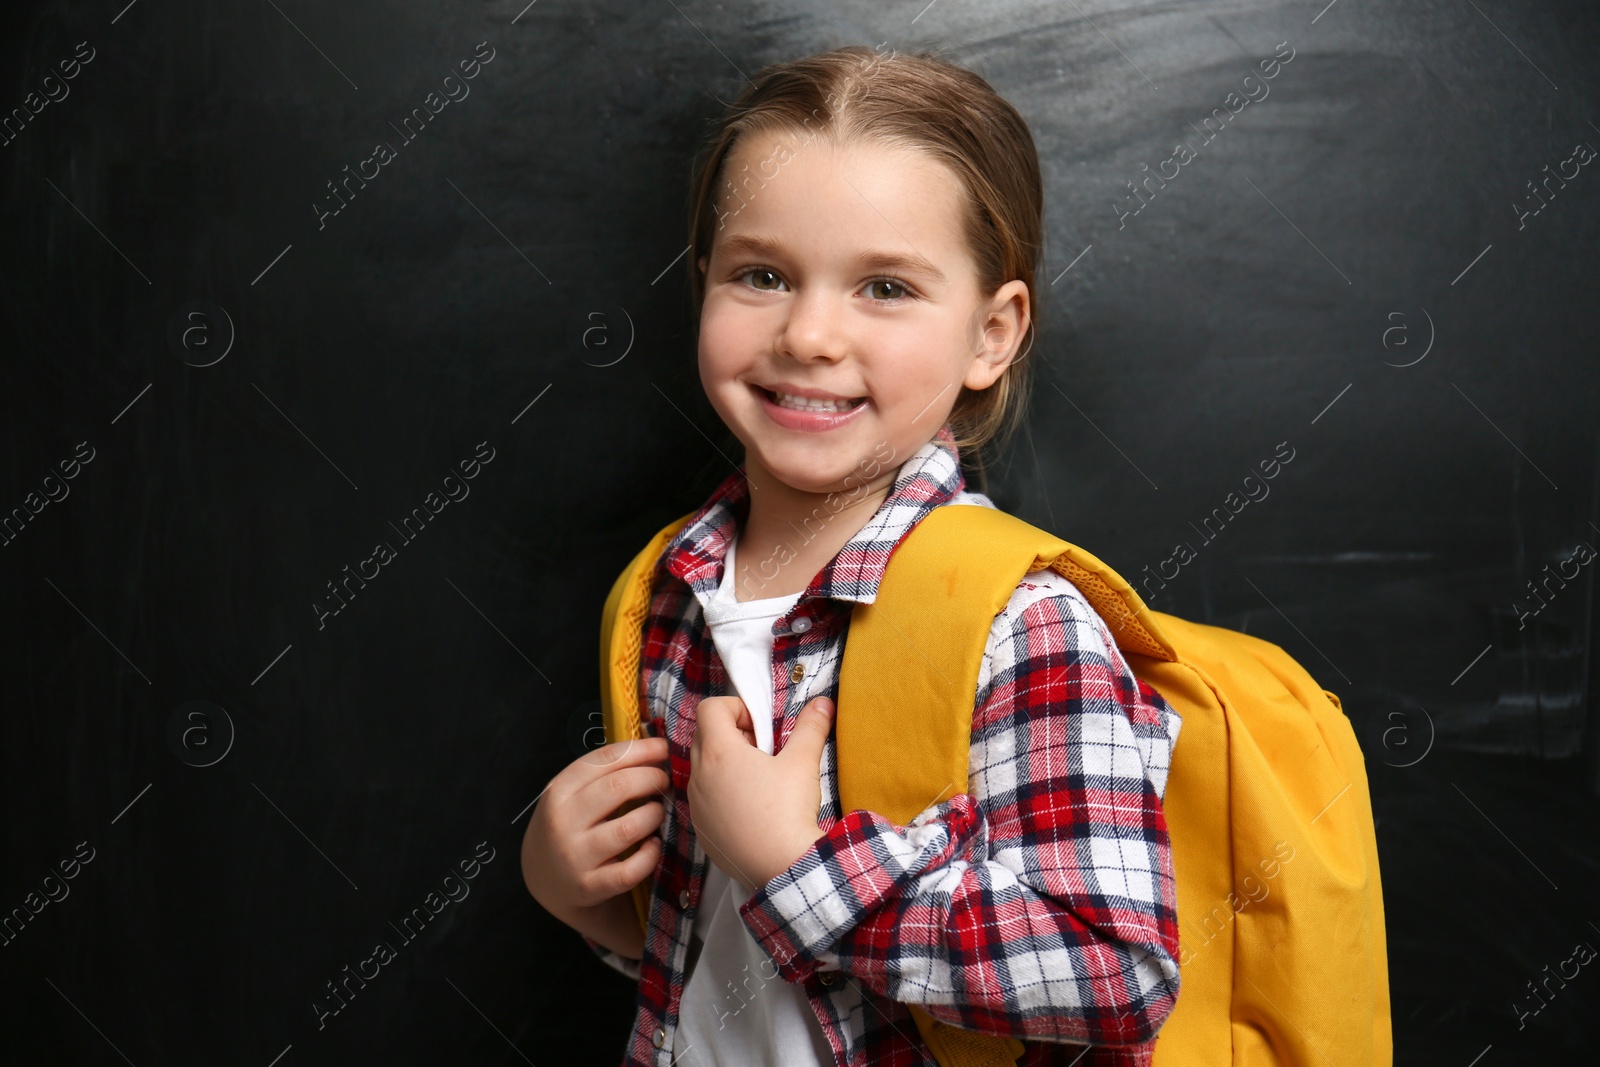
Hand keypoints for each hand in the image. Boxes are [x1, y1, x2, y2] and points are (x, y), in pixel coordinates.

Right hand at [520, 736, 669, 957]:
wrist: (544, 882)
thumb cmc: (569, 828)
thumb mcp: (571, 796)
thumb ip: (603, 774)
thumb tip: (653, 747)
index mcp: (559, 791)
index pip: (603, 759)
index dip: (639, 750)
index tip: (663, 748)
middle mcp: (562, 822)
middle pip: (619, 787)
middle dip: (651, 778)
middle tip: (664, 781)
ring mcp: (575, 856)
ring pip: (628, 828)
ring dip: (653, 815)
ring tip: (658, 812)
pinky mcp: (589, 887)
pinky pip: (631, 870)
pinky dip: (650, 855)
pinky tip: (653, 845)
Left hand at [688, 694, 833, 891]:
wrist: (783, 868)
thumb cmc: (788, 810)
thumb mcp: (803, 763)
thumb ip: (810, 727)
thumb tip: (822, 703)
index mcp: (719, 752)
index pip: (710, 709)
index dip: (736, 708)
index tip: (759, 727)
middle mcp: (698, 776)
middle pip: (704, 736)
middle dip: (731, 735)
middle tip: (762, 751)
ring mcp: (696, 806)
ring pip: (702, 770)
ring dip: (725, 766)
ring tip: (758, 782)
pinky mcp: (701, 831)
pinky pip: (704, 801)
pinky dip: (722, 796)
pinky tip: (751, 812)